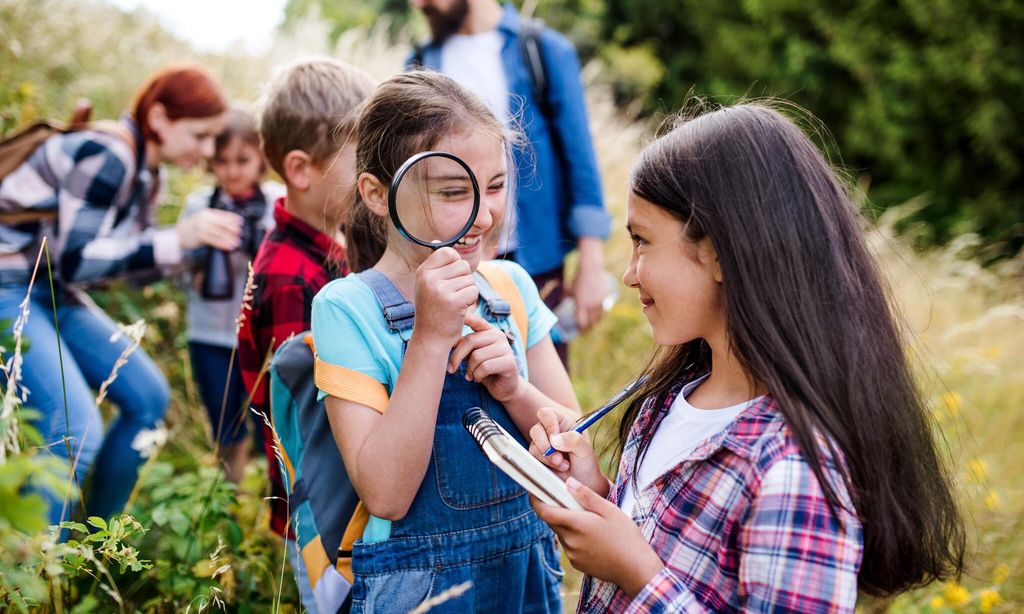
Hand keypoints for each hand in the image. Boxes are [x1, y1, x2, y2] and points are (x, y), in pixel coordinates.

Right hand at [178, 209, 242, 250]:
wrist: (178, 234)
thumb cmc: (194, 227)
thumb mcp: (203, 219)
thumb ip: (214, 220)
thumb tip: (231, 224)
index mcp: (207, 213)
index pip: (222, 214)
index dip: (232, 218)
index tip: (241, 222)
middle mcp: (204, 218)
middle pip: (222, 223)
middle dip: (232, 228)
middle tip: (240, 232)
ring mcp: (201, 227)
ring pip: (219, 233)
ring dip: (229, 238)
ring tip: (237, 242)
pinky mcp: (200, 237)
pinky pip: (214, 241)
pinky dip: (223, 244)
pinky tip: (229, 246)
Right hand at [412, 247, 477, 345]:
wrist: (430, 338)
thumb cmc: (432, 310)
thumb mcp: (428, 284)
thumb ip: (435, 265)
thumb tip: (437, 241)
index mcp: (423, 271)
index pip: (449, 252)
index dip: (455, 264)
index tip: (450, 279)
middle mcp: (429, 278)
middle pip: (463, 265)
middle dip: (464, 280)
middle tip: (453, 295)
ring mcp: (440, 290)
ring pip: (470, 278)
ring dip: (468, 291)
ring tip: (455, 303)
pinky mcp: (453, 302)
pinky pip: (473, 291)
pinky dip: (471, 301)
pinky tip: (460, 310)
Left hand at [449, 312, 520, 400]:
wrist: (504, 388)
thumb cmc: (484, 370)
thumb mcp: (472, 355)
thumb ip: (463, 345)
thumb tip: (444, 338)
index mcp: (489, 330)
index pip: (474, 320)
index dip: (463, 317)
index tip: (448, 317)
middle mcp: (499, 335)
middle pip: (470, 340)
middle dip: (457, 357)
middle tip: (451, 369)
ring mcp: (506, 348)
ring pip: (477, 356)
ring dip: (470, 370)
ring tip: (470, 376)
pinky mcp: (509, 362)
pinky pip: (485, 367)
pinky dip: (477, 376)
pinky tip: (478, 379)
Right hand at [529, 407, 607, 494]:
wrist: (583, 482)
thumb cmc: (586, 462)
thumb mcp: (585, 449)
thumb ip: (573, 440)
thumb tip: (554, 440)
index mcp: (561, 422)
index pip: (546, 414)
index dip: (548, 424)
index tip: (555, 439)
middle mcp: (549, 431)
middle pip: (536, 430)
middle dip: (546, 445)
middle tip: (559, 458)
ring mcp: (541, 445)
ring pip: (533, 446)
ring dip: (547, 458)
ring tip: (564, 466)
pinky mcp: (537, 459)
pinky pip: (532, 459)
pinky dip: (545, 465)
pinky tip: (558, 469)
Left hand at [531, 478, 663, 597]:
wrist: (636, 569)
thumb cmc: (625, 536)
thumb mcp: (609, 510)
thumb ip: (586, 496)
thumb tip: (568, 482)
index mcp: (575, 524)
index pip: (544, 511)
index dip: (536, 500)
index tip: (535, 490)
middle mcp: (569, 541)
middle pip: (553, 521)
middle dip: (558, 510)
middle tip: (572, 501)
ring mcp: (572, 554)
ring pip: (562, 534)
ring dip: (569, 525)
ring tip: (590, 520)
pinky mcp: (577, 564)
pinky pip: (570, 546)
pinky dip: (576, 538)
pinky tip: (594, 537)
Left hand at [570, 237, 606, 331]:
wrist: (591, 269)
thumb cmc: (577, 279)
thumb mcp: (568, 289)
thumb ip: (564, 297)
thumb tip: (560, 302)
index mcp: (581, 305)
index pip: (582, 323)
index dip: (581, 329)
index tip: (579, 330)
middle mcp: (591, 305)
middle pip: (591, 323)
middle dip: (588, 329)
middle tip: (585, 331)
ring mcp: (599, 302)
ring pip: (598, 319)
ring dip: (595, 324)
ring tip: (591, 326)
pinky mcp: (605, 298)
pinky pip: (603, 312)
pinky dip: (600, 316)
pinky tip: (596, 318)